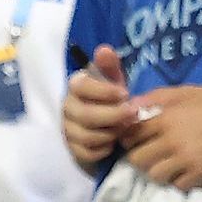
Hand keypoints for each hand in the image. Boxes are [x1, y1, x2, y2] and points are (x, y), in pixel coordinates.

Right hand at [59, 47, 133, 168]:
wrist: (106, 124)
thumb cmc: (111, 98)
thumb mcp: (113, 80)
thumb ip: (109, 66)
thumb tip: (104, 49)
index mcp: (76, 86)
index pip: (81, 87)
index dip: (104, 91)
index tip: (125, 93)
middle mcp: (68, 107)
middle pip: (86, 115)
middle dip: (113, 116)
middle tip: (134, 114)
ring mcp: (68, 129)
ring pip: (87, 136)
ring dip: (110, 133)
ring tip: (124, 128)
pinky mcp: (72, 149)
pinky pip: (87, 153)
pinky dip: (103, 149)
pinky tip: (113, 143)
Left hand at [120, 87, 201, 188]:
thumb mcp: (181, 92)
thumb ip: (154, 98)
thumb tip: (129, 107)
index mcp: (163, 119)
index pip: (130, 136)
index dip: (128, 139)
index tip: (134, 139)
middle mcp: (170, 141)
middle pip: (137, 159)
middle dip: (140, 156)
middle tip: (148, 153)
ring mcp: (184, 159)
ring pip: (154, 175)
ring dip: (157, 170)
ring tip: (166, 163)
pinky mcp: (199, 173)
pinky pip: (177, 184)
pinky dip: (178, 179)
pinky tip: (184, 170)